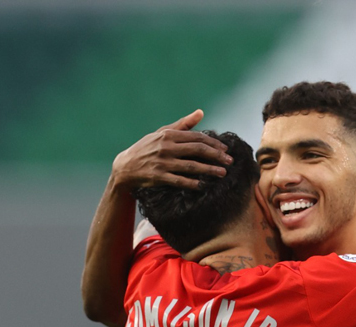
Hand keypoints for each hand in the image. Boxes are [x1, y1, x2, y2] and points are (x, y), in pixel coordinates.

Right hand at [111, 110, 233, 191]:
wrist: (125, 167)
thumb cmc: (147, 148)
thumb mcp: (162, 133)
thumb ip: (183, 124)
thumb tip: (201, 112)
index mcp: (168, 135)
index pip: (196, 137)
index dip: (213, 144)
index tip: (226, 149)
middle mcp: (166, 147)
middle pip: (197, 150)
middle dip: (216, 156)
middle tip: (230, 162)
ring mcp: (162, 162)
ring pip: (191, 166)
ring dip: (209, 170)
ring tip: (222, 173)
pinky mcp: (158, 176)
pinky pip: (178, 180)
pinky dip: (191, 183)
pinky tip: (203, 185)